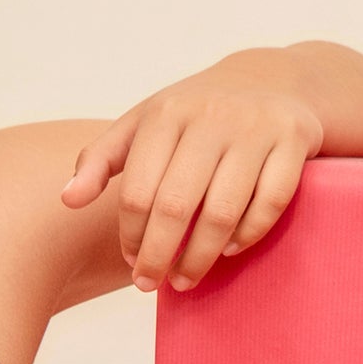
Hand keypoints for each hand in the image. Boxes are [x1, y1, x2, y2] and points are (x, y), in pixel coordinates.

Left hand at [61, 54, 324, 292]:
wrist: (272, 79)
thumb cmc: (194, 115)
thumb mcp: (144, 124)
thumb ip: (100, 159)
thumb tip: (68, 200)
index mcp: (166, 114)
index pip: (137, 192)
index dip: (130, 236)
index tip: (130, 262)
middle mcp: (211, 116)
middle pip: (175, 206)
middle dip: (158, 255)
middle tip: (149, 283)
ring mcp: (255, 127)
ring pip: (222, 212)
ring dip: (200, 257)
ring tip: (185, 279)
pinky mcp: (294, 140)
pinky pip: (269, 204)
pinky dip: (247, 236)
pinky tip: (229, 250)